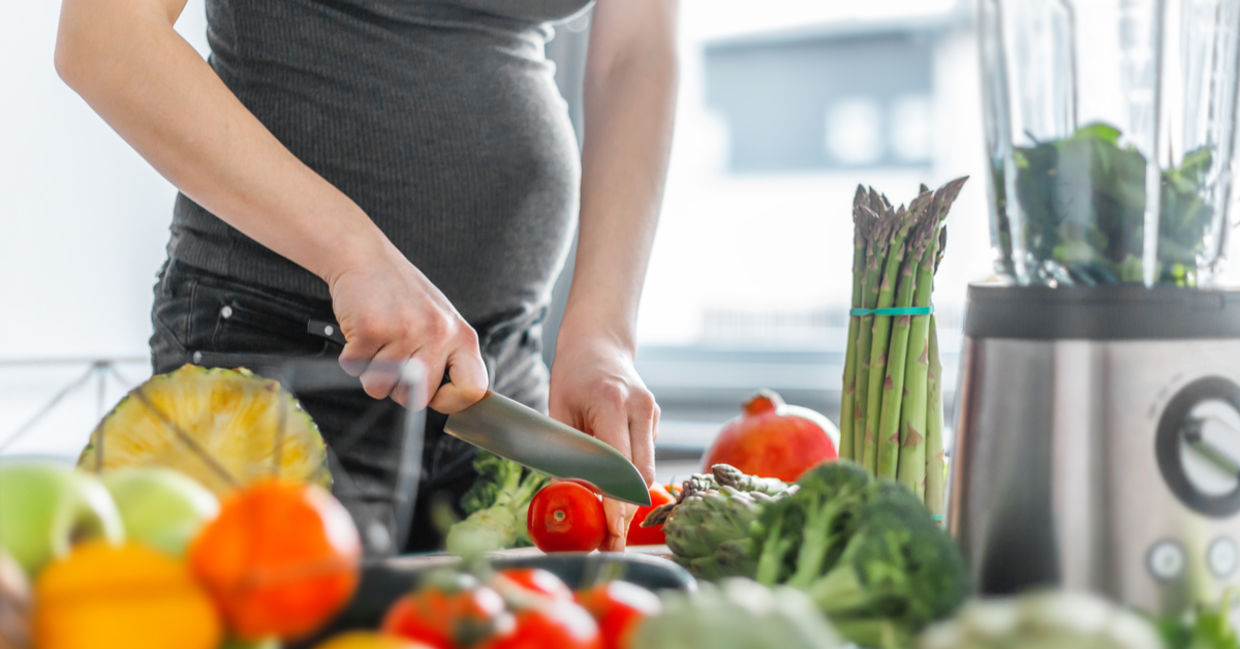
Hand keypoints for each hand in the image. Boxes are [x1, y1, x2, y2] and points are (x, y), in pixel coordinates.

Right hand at [327, 239, 487, 412]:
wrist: (364, 256)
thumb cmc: (401, 293)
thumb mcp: (440, 321)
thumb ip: (447, 357)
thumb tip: (449, 400)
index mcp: (461, 335)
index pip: (472, 389)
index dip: (450, 401)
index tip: (434, 395)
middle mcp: (438, 334)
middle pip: (418, 399)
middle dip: (398, 388)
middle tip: (393, 357)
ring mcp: (405, 332)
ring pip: (381, 388)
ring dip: (371, 372)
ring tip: (378, 341)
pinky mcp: (371, 330)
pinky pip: (355, 369)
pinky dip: (351, 356)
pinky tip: (361, 332)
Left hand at [549, 332, 658, 550]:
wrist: (599, 342)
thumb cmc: (572, 375)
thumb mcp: (559, 411)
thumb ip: (569, 453)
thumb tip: (574, 499)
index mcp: (613, 404)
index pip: (620, 465)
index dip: (616, 504)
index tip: (610, 534)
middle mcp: (641, 408)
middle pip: (642, 475)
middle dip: (627, 511)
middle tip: (609, 541)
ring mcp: (652, 412)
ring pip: (647, 470)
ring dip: (628, 495)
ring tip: (609, 521)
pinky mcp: (655, 418)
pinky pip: (644, 456)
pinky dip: (629, 473)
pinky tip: (612, 472)